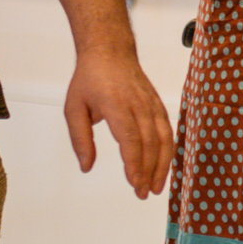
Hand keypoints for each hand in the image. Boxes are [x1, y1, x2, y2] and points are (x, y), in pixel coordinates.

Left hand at [66, 47, 172, 195]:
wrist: (110, 51)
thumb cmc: (90, 79)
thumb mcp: (73, 108)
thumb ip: (80, 139)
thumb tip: (87, 166)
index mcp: (116, 104)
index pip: (130, 138)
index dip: (134, 163)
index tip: (134, 183)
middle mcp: (138, 104)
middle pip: (150, 143)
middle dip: (148, 171)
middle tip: (142, 193)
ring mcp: (151, 104)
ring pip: (164, 139)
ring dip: (162, 166)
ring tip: (156, 187)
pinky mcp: (158, 106)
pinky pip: (168, 132)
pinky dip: (169, 152)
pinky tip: (164, 167)